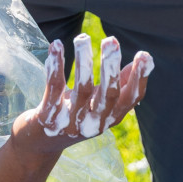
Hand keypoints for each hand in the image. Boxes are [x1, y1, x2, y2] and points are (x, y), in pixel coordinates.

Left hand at [11, 34, 152, 155]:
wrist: (38, 144)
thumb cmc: (72, 116)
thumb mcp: (97, 103)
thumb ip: (117, 85)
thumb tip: (141, 61)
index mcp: (110, 118)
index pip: (131, 99)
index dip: (140, 78)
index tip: (144, 55)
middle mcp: (94, 123)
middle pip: (110, 94)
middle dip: (111, 67)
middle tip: (111, 40)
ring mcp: (72, 123)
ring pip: (82, 90)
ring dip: (83, 62)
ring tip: (82, 37)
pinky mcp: (49, 119)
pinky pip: (54, 88)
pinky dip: (56, 66)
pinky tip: (55, 46)